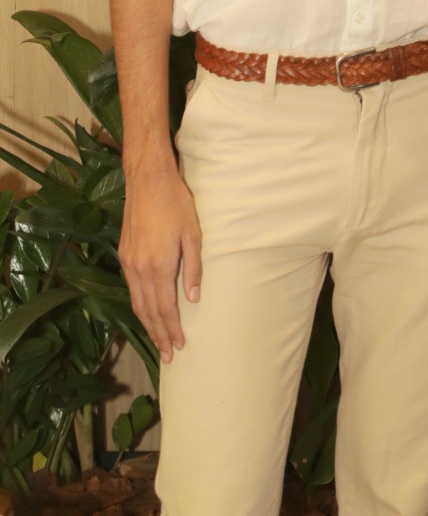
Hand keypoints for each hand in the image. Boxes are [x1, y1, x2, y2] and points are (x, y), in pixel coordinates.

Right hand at [119, 168, 201, 361]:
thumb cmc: (177, 204)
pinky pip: (131, 288)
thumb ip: (193, 268)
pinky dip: (139, 306)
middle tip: (167, 355)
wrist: (148, 181)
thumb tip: (194, 298)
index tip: (179, 346)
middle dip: (159, 334)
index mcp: (160, 265)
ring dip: (147, 324)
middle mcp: (140, 269)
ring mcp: (129, 262)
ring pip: (137, 302)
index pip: (166, 307)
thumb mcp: (193, 234)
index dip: (172, 329)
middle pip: (148, 311)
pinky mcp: (124, 255)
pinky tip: (147, 311)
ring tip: (157, 340)